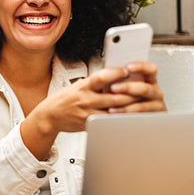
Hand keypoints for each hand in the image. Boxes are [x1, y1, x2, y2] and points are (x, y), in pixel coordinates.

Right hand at [21, 67, 139, 159]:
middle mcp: (86, 99)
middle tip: (143, 89)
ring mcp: (88, 113)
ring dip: (130, 107)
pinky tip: (129, 115)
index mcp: (83, 86)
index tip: (127, 70)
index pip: (102, 77)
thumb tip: (114, 76)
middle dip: (131, 93)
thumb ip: (94, 83)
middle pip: (114, 96)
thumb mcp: (77, 86)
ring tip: (140, 102)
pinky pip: (109, 121)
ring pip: (115, 111)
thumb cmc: (64, 99)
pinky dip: (120, 118)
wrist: (50, 116)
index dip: (117, 73)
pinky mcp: (90, 124)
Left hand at [106, 61, 166, 113]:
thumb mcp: (126, 86)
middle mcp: (155, 91)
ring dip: (124, 106)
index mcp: (149, 80)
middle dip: (127, 88)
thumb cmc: (126, 97)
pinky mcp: (152, 117)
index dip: (141, 67)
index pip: (150, 70)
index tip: (128, 67)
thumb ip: (121, 80)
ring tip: (110, 107)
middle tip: (113, 87)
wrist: (135, 117)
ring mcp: (156, 105)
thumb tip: (107, 73)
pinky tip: (114, 114)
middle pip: (144, 88)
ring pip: (141, 105)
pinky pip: (138, 117)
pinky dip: (125, 116)